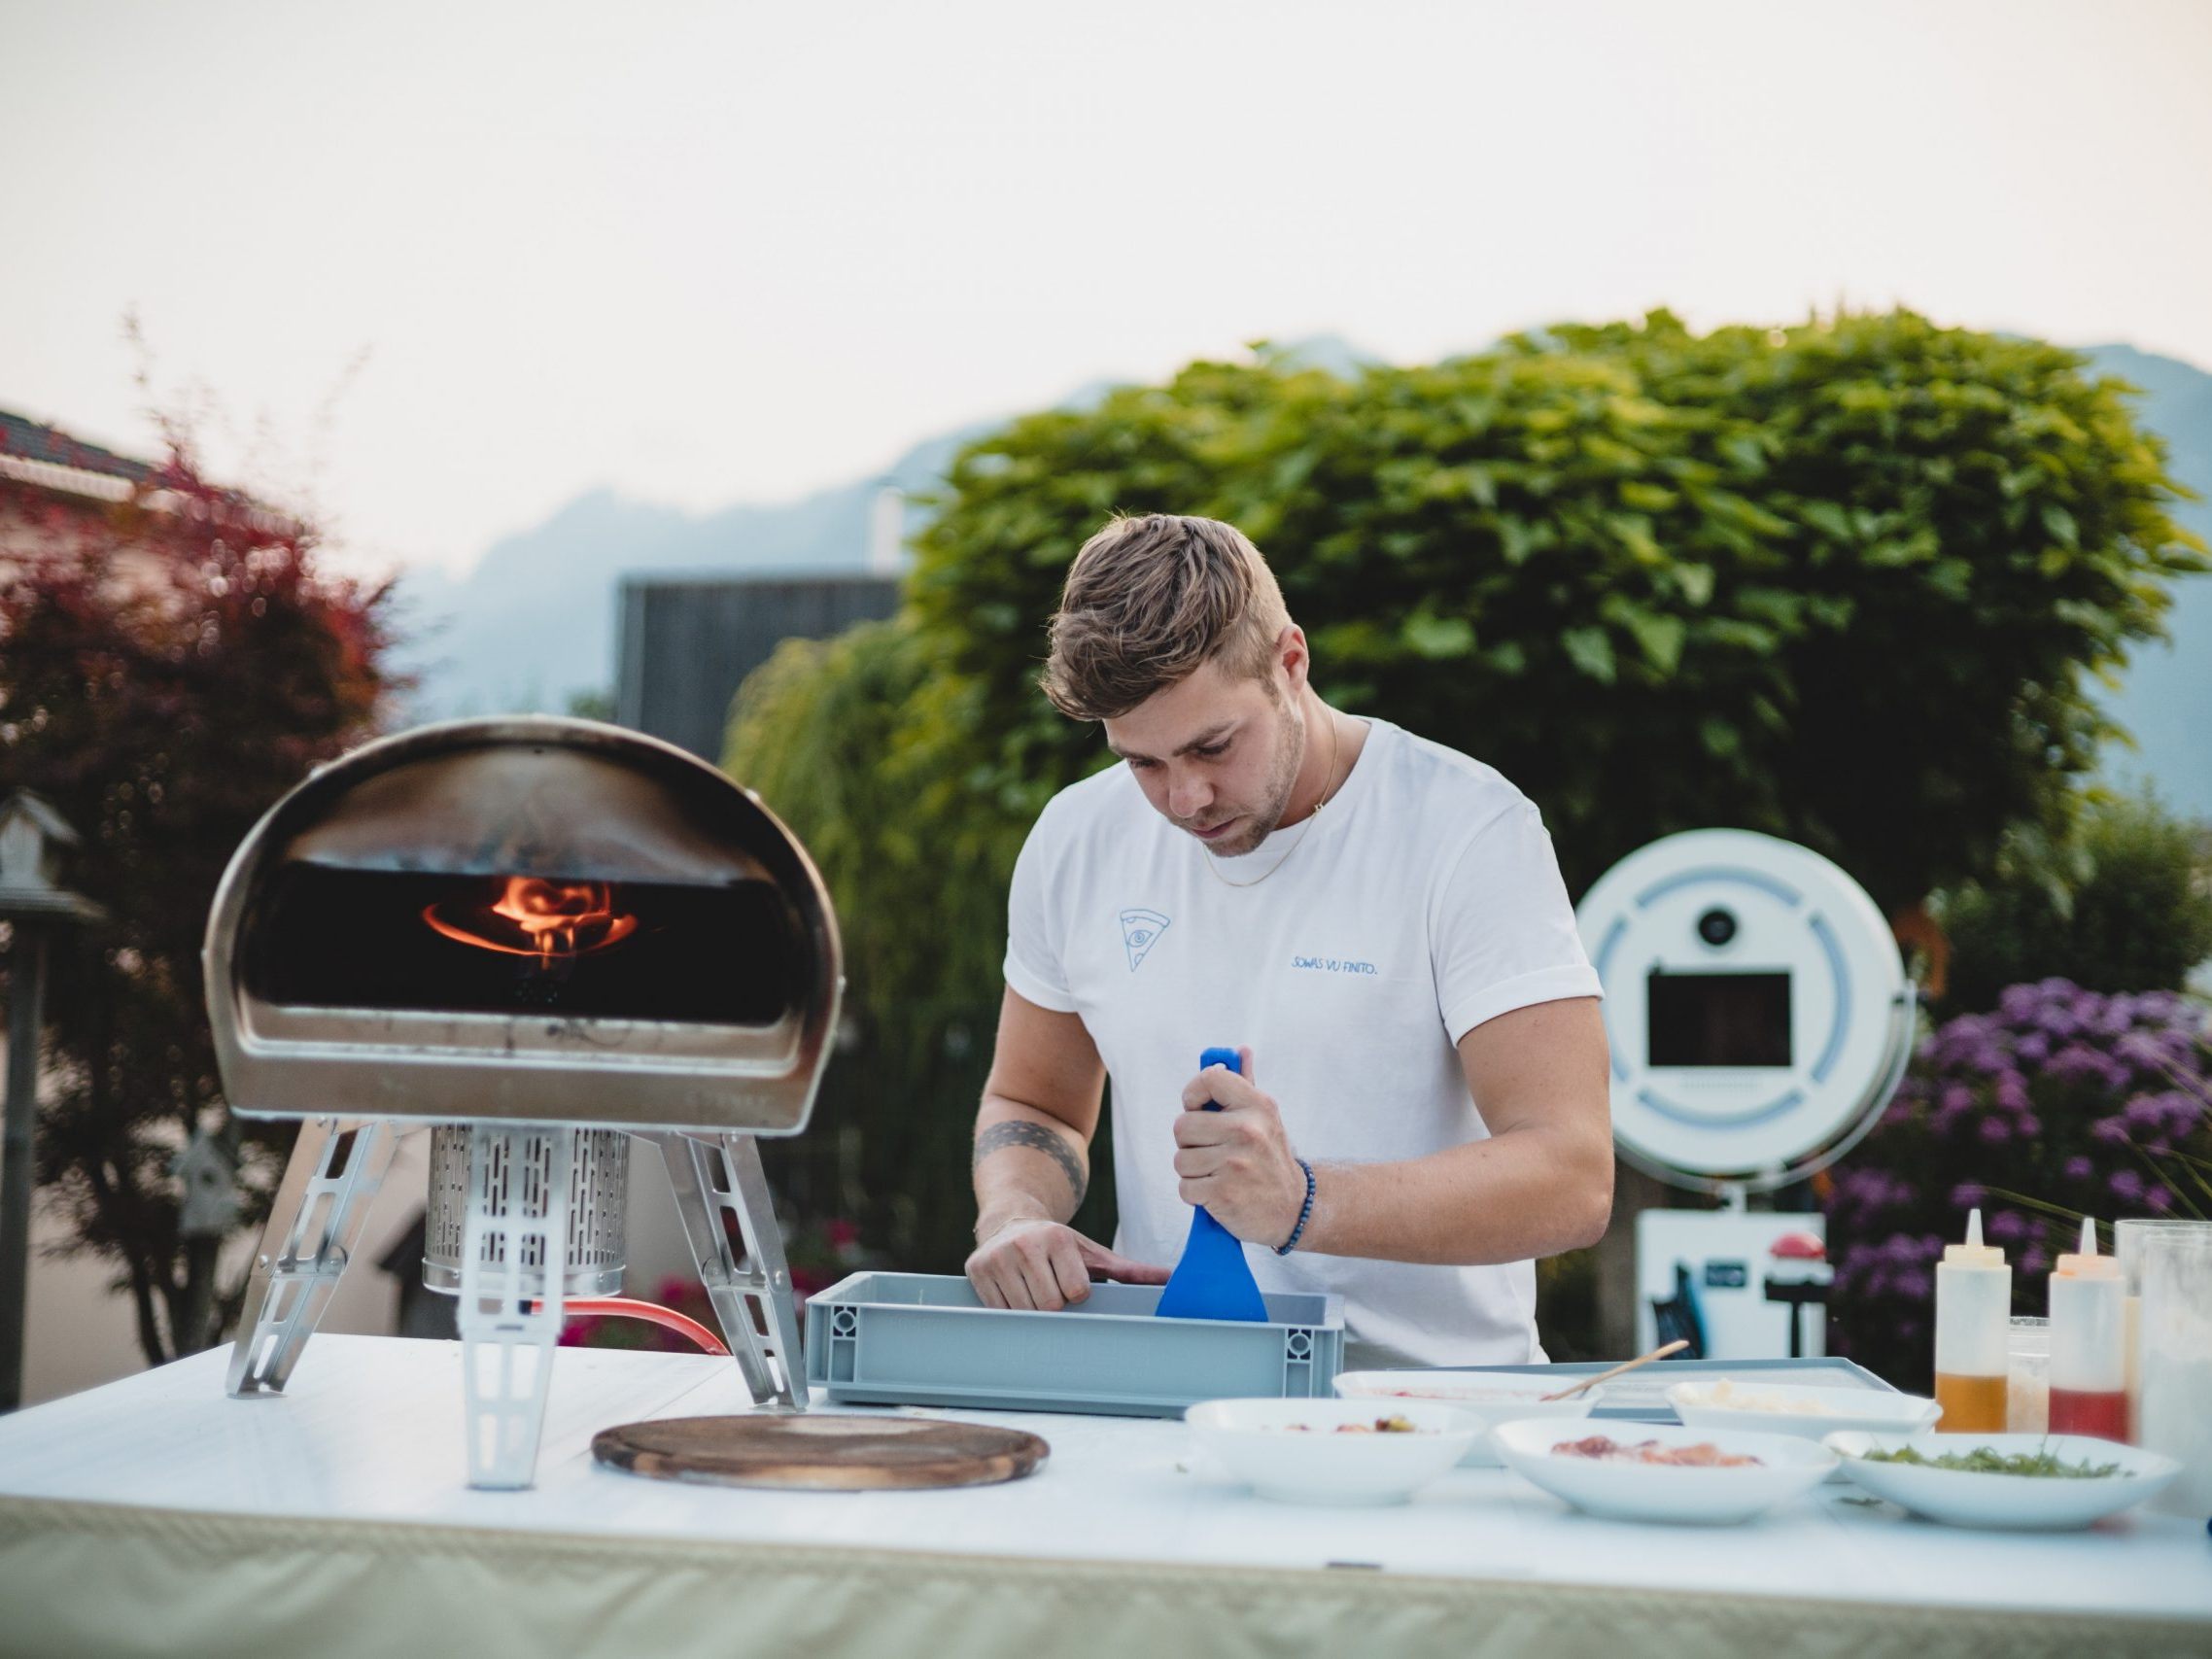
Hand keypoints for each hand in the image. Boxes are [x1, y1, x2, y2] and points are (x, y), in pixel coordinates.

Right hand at [964, 1215, 1168, 1310]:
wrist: (1011, 1220)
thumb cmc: (1058, 1245)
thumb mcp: (1092, 1253)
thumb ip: (1130, 1270)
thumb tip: (1172, 1280)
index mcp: (1057, 1239)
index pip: (1076, 1292)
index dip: (1076, 1293)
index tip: (1070, 1281)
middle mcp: (1025, 1244)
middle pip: (1050, 1305)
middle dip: (1054, 1303)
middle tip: (1050, 1286)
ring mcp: (998, 1257)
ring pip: (1024, 1311)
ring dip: (1032, 1309)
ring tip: (1032, 1289)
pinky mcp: (976, 1270)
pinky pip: (999, 1310)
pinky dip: (1009, 1310)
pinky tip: (1014, 1292)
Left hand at [1173, 1048, 1306, 1247]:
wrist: (1294, 1208)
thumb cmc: (1270, 1159)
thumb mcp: (1265, 1119)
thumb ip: (1246, 1085)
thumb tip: (1240, 1051)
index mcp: (1257, 1105)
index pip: (1208, 1079)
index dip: (1194, 1095)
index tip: (1198, 1110)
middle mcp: (1247, 1130)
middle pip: (1181, 1126)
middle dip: (1190, 1143)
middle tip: (1212, 1152)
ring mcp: (1235, 1163)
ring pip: (1180, 1160)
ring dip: (1193, 1172)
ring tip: (1218, 1174)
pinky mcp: (1224, 1193)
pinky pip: (1185, 1188)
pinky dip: (1196, 1196)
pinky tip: (1218, 1194)